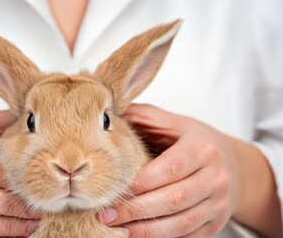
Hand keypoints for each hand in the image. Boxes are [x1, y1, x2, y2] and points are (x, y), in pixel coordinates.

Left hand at [98, 104, 242, 236]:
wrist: (233, 166)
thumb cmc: (195, 143)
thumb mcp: (173, 123)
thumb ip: (144, 117)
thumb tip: (109, 113)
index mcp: (203, 148)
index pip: (172, 167)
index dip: (144, 180)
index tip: (116, 187)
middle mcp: (215, 177)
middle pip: (174, 199)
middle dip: (137, 209)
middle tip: (106, 214)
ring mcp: (217, 203)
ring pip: (180, 223)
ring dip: (146, 230)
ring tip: (117, 229)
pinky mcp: (215, 224)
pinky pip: (187, 236)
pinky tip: (137, 235)